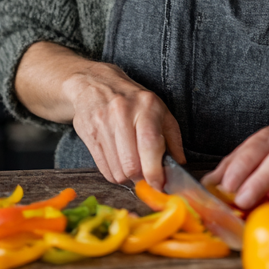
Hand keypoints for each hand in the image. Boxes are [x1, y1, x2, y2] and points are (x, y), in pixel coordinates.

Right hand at [62, 62, 184, 188]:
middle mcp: (123, 113)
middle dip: (141, 177)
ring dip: (127, 176)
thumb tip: (179, 164)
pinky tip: (118, 161)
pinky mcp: (88, 135)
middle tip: (146, 173)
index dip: (155, 172)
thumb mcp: (160, 111)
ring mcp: (103, 124)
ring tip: (131, 163)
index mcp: (146, 107)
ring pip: (117, 171)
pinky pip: (103, 169)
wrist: (95, 84)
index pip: (150, 145)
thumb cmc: (133, 100)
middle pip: (132, 165)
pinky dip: (114, 173)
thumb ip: (173, 138)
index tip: (160, 184)